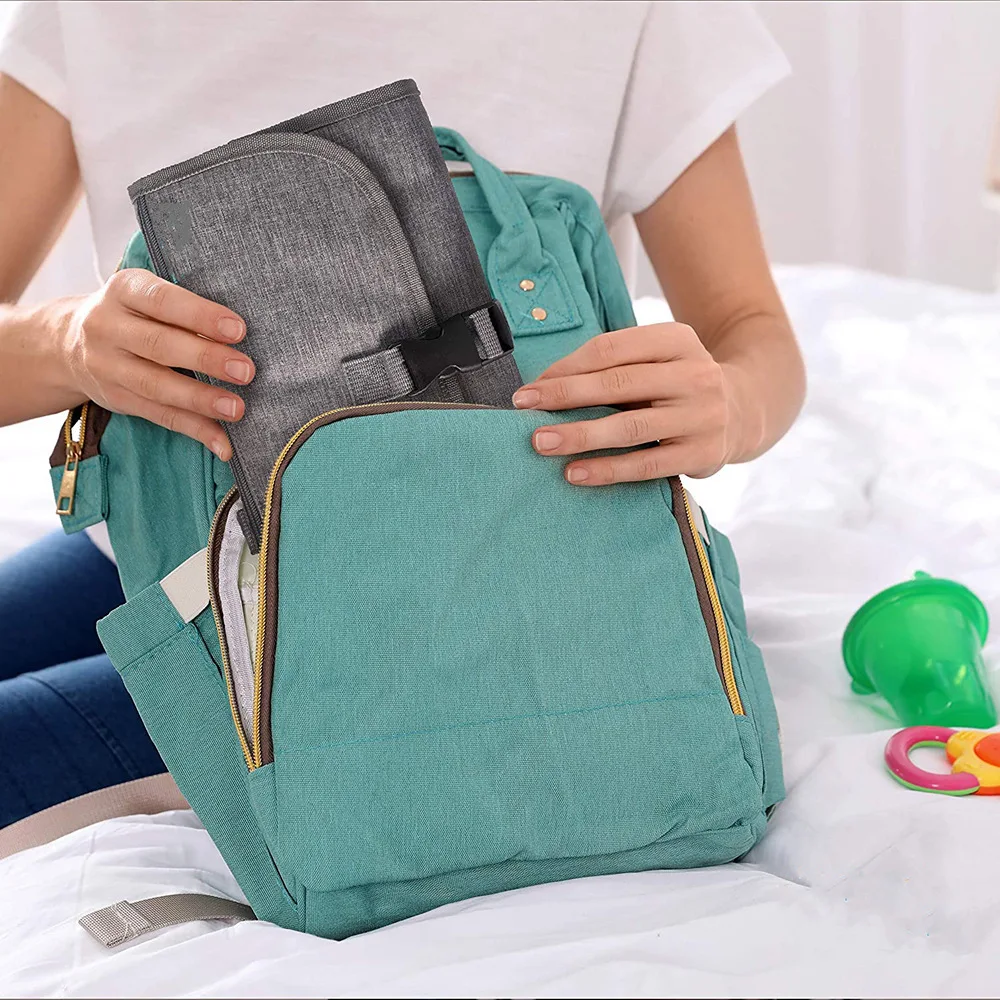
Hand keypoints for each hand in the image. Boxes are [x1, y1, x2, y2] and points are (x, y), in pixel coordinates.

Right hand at [60, 269, 252, 459]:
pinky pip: (160, 416)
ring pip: (157, 386)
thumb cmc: (134, 313)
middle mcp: (108, 327)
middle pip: (159, 345)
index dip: (200, 316)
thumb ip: (184, 308)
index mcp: (124, 290)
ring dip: (201, 400)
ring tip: (236, 408)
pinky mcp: (117, 399)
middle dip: (206, 359)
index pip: (163, 301)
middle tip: (246, 371)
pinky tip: (223, 443)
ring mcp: (108, 366)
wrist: (69, 343)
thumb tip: (240, 334)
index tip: (238, 330)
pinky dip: (195, 430)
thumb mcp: (147, 296)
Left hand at [512, 323, 745, 485]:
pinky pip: (646, 464)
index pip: (611, 349)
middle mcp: (694, 373)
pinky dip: (607, 470)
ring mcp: (702, 415)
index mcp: (677, 339)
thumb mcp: (658, 359)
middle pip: (617, 384)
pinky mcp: (703, 454)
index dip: (567, 367)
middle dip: (564, 396)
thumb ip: (615, 366)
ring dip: (580, 435)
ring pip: (629, 426)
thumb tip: (546, 386)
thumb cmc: (678, 384)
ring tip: (541, 443)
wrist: (745, 411)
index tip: (532, 387)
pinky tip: (575, 473)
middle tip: (524, 410)